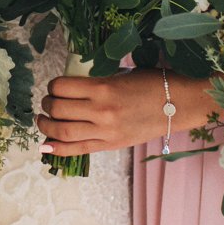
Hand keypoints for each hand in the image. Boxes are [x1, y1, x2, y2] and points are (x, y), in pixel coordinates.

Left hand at [36, 69, 212, 157]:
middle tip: (48, 102)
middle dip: (46, 104)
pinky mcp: (111, 145)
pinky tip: (46, 146)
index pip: (62, 87)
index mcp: (103, 87)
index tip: (54, 86)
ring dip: (46, 126)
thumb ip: (98, 80)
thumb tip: (73, 85)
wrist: (179, 105)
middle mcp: (101, 110)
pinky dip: (57, 149)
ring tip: (44, 121)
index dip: (53, 86)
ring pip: (63, 131)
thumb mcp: (122, 74)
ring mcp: (105, 130)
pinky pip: (78, 150)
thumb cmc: (153, 83)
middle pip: (58, 109)